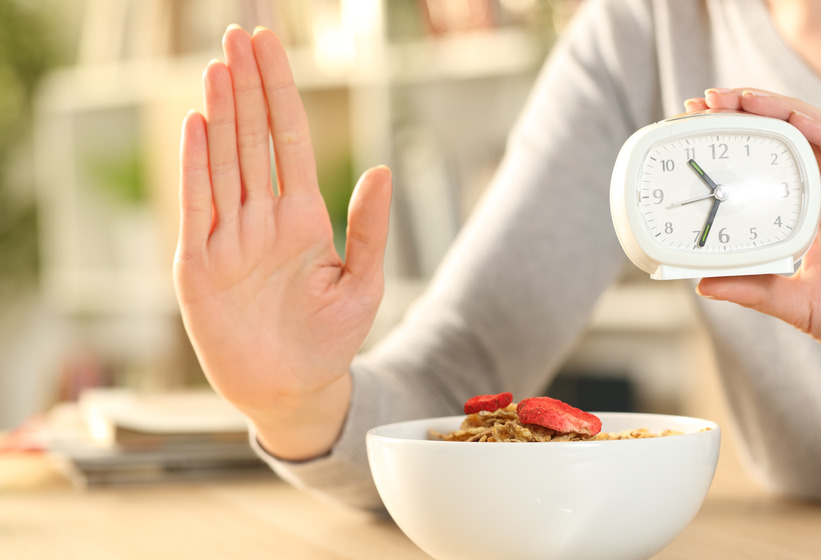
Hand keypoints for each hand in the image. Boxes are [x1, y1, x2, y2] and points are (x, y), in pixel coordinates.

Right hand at [174, 26, 391, 458]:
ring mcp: (229, 239)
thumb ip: (369, 228)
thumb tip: (381, 168)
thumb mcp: (361, 283)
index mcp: (302, 218)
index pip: (290, 140)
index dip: (281, 93)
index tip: (271, 47)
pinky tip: (196, 125)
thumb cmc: (330, 340)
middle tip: (238, 35)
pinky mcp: (199, 266)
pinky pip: (197, 207)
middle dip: (247, 87)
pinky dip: (196, 167)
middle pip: (252, 139)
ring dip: (220, 113)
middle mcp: (262, 219)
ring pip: (224, 163)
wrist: (295, 391)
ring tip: (218, 66)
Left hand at [685, 89, 820, 409]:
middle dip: (753, 111)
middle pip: (794, 136)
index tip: (697, 121)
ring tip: (744, 99)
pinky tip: (801, 121)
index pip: (773, 159)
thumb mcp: (793, 304)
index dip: (740, 137)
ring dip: (784, 112)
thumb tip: (702, 283)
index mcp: (815, 212)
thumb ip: (752, 289)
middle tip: (708, 99)